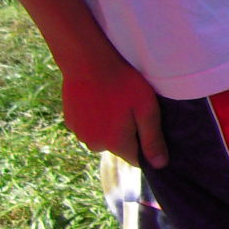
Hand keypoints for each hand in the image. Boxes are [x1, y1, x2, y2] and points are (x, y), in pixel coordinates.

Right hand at [61, 52, 166, 167]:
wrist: (88, 62)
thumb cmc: (123, 84)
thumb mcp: (146, 110)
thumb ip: (152, 139)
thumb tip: (159, 165)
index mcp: (116, 144)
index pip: (136, 159)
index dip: (146, 148)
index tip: (149, 129)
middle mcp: (95, 144)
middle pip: (118, 146)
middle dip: (127, 133)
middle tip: (132, 109)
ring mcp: (79, 132)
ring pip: (102, 136)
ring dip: (109, 126)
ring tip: (114, 102)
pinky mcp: (69, 120)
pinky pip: (88, 125)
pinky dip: (94, 117)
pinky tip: (99, 99)